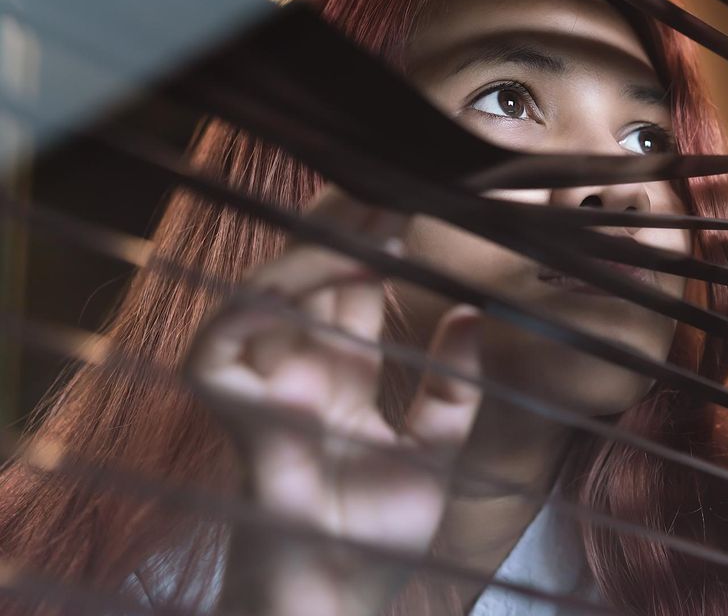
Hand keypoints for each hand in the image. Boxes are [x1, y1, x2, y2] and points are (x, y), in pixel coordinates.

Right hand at [185, 187, 483, 615]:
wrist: (334, 607)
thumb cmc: (373, 544)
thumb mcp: (434, 457)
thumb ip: (452, 391)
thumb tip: (470, 314)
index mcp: (345, 378)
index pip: (356, 291)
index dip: (383, 246)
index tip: (421, 206)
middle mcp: (301, 371)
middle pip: (314, 275)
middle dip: (350, 227)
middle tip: (395, 186)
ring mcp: (263, 387)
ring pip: (269, 291)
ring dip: (318, 250)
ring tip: (372, 219)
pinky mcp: (230, 412)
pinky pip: (225, 340)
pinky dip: (265, 301)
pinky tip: (321, 274)